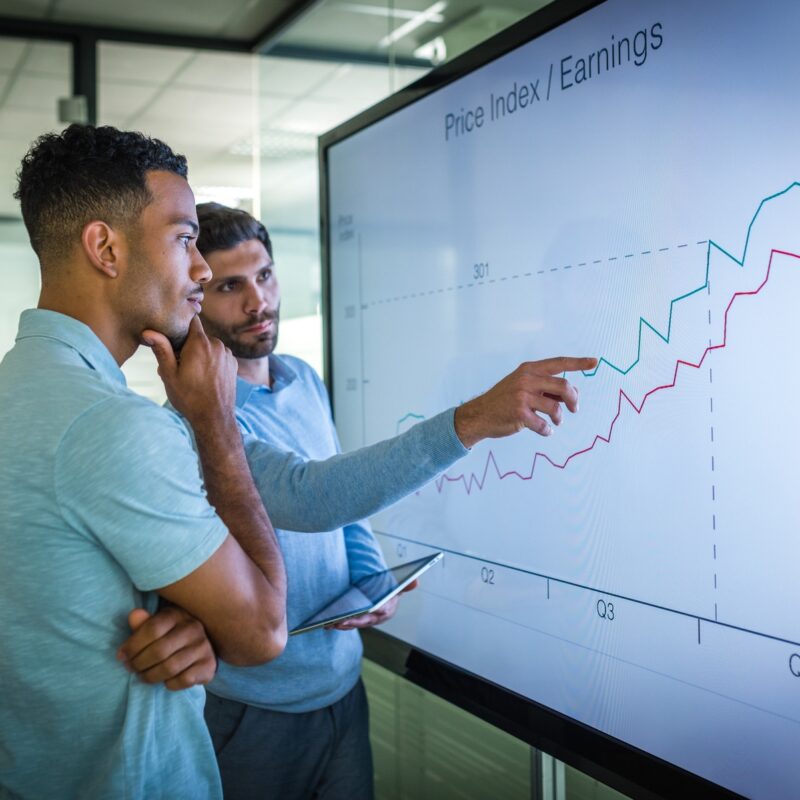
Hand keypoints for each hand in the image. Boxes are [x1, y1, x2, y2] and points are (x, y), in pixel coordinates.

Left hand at [116, 606, 217, 690]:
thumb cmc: (171, 635)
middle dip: (139, 664)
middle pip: (159, 651)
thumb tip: (133, 616)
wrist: (201, 647)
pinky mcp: (209, 664)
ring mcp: (203, 646)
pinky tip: (166, 681)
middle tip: (131, 669)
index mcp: (177, 614)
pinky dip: (170, 684)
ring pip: (170, 667)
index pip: (152, 629)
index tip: (121, 656)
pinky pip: (184, 679)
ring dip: (151, 676)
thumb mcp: (157, 626)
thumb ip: (143, 624)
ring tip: (143, 676)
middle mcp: (193, 627)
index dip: (132, 646)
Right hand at [142, 316, 237, 426]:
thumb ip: (161, 349)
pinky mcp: (233, 364)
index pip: (192, 319)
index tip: (174, 335)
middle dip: (188, 345)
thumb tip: (149, 331)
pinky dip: (211, 361)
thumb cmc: (189, 397)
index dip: (182, 324)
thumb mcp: (169, 374)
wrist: (215, 417)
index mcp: (200, 343)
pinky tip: (204, 377)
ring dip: (200, 354)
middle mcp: (217, 344)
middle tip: (178, 364)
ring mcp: (227, 354)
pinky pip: (219, 355)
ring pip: (209, 346)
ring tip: (190, 373)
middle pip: (199, 335)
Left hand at [327, 580, 417, 630]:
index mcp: (387, 610)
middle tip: (338, 622)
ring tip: (328, 623)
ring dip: (341, 625)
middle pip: (363, 621)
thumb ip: (405, 585)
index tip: (360, 614)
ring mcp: (366, 621)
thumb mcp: (397, 585)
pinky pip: (347, 624)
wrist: (383, 592)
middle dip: (351, 622)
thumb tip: (416, 581)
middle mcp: (377, 619)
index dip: (368, 614)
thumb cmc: (389, 589)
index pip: (378, 613)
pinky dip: (338, 624)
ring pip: (352, 625)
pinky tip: (327, 623)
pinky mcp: (356, 621)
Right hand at [453, 356, 597, 447]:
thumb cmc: (504, 401)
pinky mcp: (520, 413)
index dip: (578, 363)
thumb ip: (545, 386)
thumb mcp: (522, 385)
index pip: (559, 363)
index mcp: (529, 369)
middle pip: (564, 387)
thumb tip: (572, 395)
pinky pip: (544, 425)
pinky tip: (543, 430)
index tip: (595, 362)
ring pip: (556, 408)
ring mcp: (522, 396)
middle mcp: (526, 379)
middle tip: (574, 409)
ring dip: (559, 418)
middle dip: (574, 400)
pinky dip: (547, 430)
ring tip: (554, 422)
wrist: (479, 414)